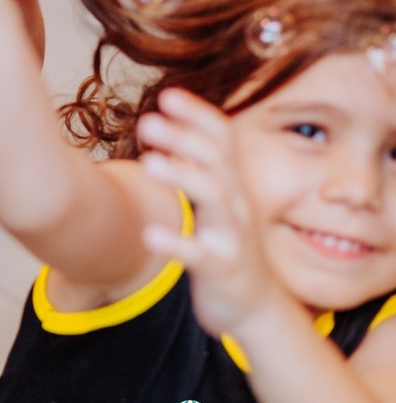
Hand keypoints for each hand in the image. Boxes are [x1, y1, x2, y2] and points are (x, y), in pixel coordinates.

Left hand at [136, 89, 284, 335]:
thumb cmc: (226, 244)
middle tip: (147, 121)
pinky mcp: (222, 270)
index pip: (222, 139)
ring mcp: (232, 237)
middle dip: (184, 138)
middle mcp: (237, 204)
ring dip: (182, 177)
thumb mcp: (218, 201)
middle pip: (216, 161)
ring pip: (214, 199)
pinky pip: (200, 255)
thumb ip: (196, 165)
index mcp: (233, 184)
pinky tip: (148, 233)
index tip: (168, 94)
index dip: (199, 115)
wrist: (256, 308)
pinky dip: (176, 243)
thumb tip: (165, 124)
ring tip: (148, 163)